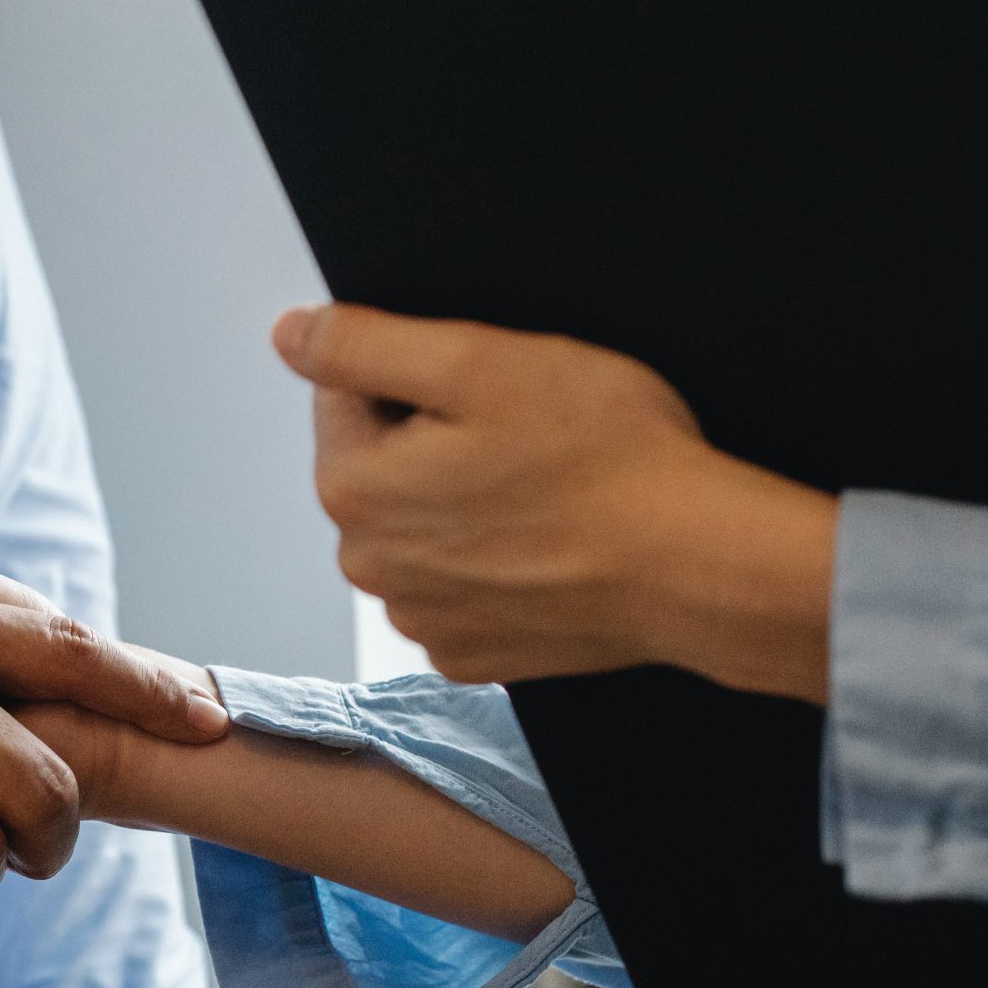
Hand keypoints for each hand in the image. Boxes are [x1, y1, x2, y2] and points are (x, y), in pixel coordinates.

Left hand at [272, 303, 836, 700]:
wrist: (697, 564)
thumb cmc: (603, 456)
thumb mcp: (477, 361)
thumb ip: (363, 343)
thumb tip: (290, 334)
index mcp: (352, 487)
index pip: (346, 393)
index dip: (419, 374)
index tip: (487, 388)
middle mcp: (369, 565)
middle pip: (383, 465)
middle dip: (437, 440)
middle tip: (524, 435)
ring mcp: (421, 618)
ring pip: (423, 527)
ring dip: (464, 502)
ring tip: (543, 491)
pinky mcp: (473, 654)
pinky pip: (463, 586)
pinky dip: (494, 562)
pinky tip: (547, 545)